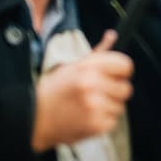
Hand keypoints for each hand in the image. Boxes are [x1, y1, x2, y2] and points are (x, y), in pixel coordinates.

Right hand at [31, 30, 134, 150]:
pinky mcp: (95, 125)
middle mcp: (93, 84)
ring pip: (120, 106)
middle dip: (115, 92)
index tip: (116, 76)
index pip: (125, 65)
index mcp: (88, 67)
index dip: (122, 71)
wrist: (34, 117)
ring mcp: (95, 106)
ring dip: (108, 108)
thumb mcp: (73, 66)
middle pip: (126, 88)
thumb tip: (112, 35)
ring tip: (90, 107)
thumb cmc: (54, 90)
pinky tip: (88, 118)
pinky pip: (113, 122)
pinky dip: (103, 122)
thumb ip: (98, 52)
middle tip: (100, 94)